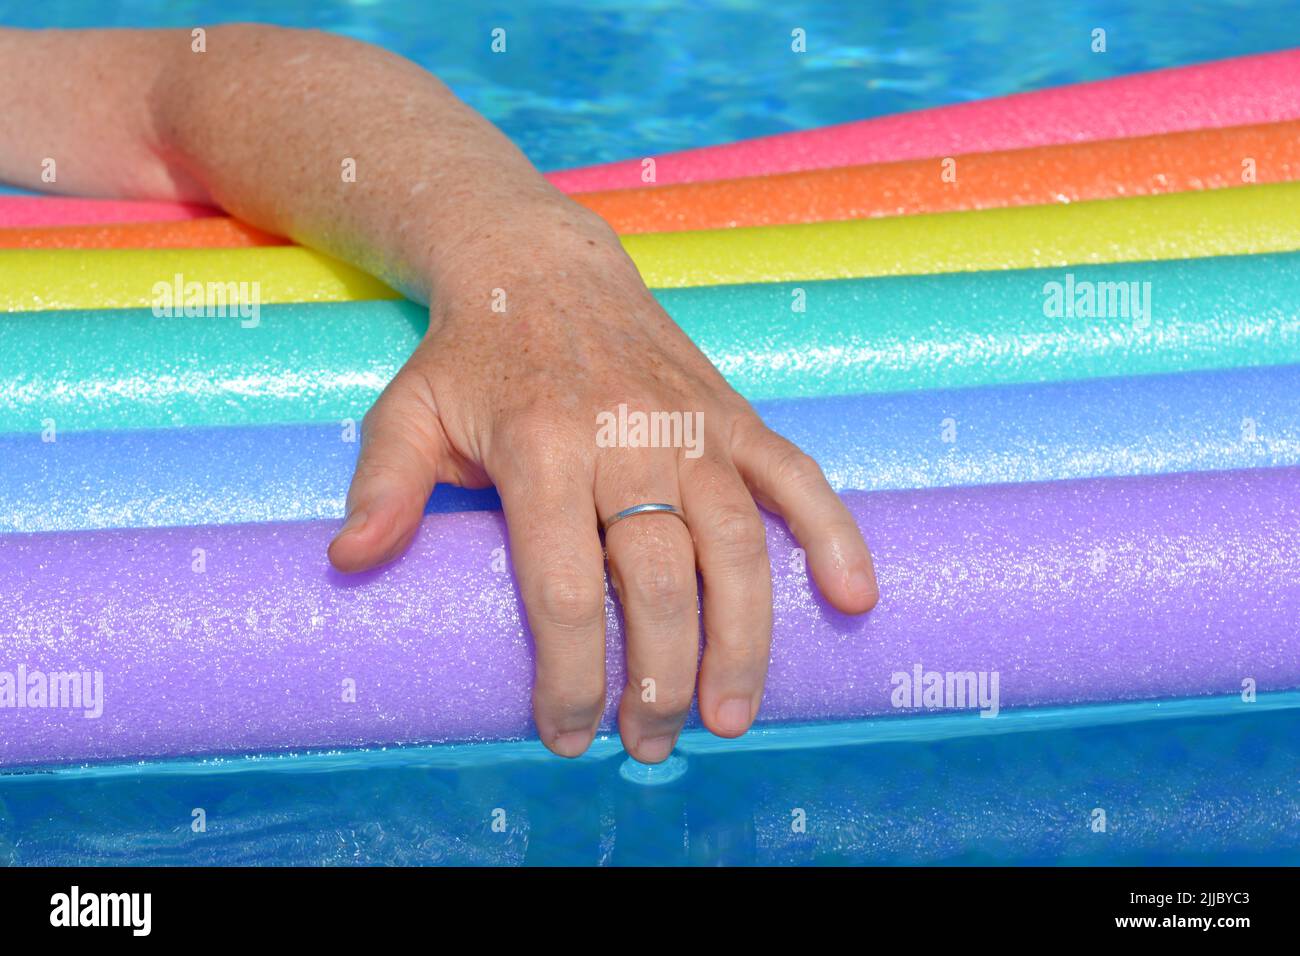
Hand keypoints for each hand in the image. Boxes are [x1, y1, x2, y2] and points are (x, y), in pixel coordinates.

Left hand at [328, 202, 877, 761]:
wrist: (542, 264)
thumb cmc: (472, 354)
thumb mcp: (407, 411)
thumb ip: (384, 486)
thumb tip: (348, 563)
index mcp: (540, 447)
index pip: (564, 586)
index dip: (571, 674)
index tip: (569, 734)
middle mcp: (625, 436)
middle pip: (660, 578)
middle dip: (659, 678)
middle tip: (651, 742)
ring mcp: (690, 425)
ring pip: (736, 545)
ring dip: (743, 640)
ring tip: (732, 715)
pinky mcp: (733, 414)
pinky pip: (798, 477)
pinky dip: (832, 534)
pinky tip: (853, 597)